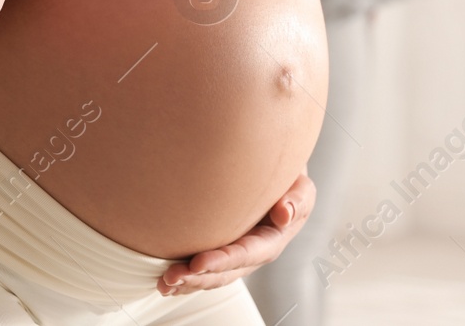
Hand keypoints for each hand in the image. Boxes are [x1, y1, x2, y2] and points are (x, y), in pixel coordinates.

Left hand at [157, 169, 315, 295]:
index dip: (221, 261)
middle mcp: (251, 256)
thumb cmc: (289, 184)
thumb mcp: (300, 188)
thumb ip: (296, 199)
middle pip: (223, 273)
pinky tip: (165, 283)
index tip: (197, 263)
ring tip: (163, 283)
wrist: (280, 182)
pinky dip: (184, 278)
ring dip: (186, 282)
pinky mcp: (221, 253)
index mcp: (270, 242)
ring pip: (210, 276)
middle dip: (197, 278)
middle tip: (171, 277)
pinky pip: (203, 271)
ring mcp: (235, 258)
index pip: (243, 255)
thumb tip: (284, 214)